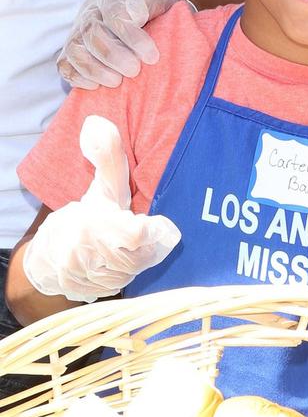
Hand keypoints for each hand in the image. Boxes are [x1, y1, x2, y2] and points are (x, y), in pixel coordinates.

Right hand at [22, 116, 180, 301]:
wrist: (48, 254)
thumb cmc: (87, 214)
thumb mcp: (101, 185)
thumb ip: (108, 157)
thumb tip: (98, 123)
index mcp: (93, 223)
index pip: (131, 233)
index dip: (145, 230)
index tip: (150, 224)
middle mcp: (86, 253)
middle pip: (135, 258)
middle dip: (144, 248)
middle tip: (145, 235)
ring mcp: (84, 276)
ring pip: (127, 275)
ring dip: (134, 263)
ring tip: (130, 248)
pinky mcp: (83, 293)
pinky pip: (116, 289)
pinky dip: (122, 278)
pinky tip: (119, 263)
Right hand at [56, 0, 183, 88]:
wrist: (142, 11)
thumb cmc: (156, 8)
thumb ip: (159, 3)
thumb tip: (138, 17)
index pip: (116, 14)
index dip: (132, 37)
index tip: (152, 57)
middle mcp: (91, 10)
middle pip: (92, 32)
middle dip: (113, 55)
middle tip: (134, 71)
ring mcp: (77, 30)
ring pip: (74, 49)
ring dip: (94, 69)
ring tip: (116, 82)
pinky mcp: (71, 50)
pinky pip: (64, 64)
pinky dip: (77, 77)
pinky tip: (97, 86)